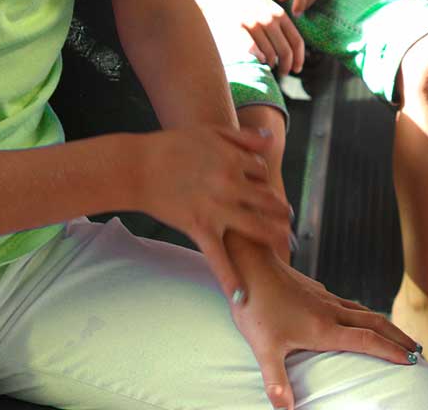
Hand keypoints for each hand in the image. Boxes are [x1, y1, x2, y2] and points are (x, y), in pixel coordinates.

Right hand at [137, 125, 291, 298]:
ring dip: (274, 237)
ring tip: (284, 245)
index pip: (262, 171)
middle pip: (267, 199)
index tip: (265, 187)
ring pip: (255, 227)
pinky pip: (219, 257)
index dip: (265, 179)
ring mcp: (216, 209)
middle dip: (280, 210)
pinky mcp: (200, 229)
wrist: (139, 167)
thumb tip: (270, 139)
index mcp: (233, 159)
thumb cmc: (172, 146)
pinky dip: (230, 278)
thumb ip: (243, 137)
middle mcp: (230, 185)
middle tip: (288, 219)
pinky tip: (241, 296)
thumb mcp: (210, 132)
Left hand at [229, 245, 420, 409]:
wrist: (250, 263)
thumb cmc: (255, 305)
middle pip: (375, 323)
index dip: (391, 351)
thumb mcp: (263, 347)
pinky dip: (364, 315)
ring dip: (385, 324)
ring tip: (397, 336)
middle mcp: (331, 310)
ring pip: (364, 311)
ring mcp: (325, 298)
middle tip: (419, 351)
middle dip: (399, 337)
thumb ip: (276, 380)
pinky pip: (349, 304)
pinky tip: (359, 319)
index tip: (412, 361)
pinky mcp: (316, 291)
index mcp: (324, 327)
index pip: (367, 341)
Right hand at [237, 0, 306, 76]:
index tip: (297, 68)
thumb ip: (276, 23)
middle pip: (285, 52)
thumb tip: (288, 49)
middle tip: (283, 73)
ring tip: (265, 66)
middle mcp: (268, 19)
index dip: (299, 58)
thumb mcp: (264, 6)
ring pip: (269, 56)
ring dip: (269, 64)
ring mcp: (252, 24)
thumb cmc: (241, 0)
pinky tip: (255, 60)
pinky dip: (256, 60)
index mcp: (278, 13)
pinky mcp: (236, 30)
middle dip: (286, 66)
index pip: (296, 41)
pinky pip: (252, 53)